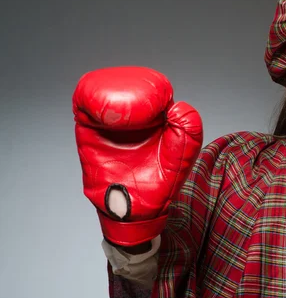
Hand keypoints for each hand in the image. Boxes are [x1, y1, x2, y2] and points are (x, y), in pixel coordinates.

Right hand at [73, 66, 203, 245]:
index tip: (160, 105)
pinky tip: (105, 114)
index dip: (155, 90)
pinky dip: (90, 101)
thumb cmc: (160, 184)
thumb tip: (177, 105)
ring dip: (110, 92)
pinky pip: (84, 106)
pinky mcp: (89, 129)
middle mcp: (132, 117)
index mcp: (156, 119)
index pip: (154, 90)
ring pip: (103, 90)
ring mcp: (109, 122)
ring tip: (122, 112)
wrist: (135, 211)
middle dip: (131, 88)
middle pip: (127, 86)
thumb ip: (188, 131)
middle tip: (141, 110)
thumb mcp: (181, 157)